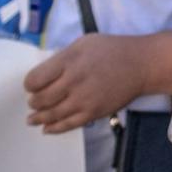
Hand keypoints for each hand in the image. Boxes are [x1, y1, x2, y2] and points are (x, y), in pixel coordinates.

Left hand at [23, 33, 151, 132]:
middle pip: (41, 99)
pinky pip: (68, 125)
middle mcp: (73, 81)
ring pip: (52, 115)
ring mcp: (83, 100)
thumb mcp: (84, 43)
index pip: (35, 79)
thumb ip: (62, 58)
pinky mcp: (93, 113)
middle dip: (34, 102)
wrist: (141, 65)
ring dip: (39, 118)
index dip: (30, 85)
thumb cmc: (112, 49)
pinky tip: (47, 128)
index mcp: (69, 61)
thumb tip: (45, 74)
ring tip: (32, 119)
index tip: (32, 85)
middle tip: (34, 101)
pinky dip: (54, 128)